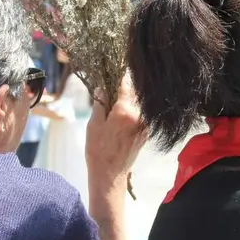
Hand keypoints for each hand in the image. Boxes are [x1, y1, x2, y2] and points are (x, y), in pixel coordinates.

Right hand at [85, 74, 146, 192]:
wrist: (110, 175)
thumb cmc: (98, 150)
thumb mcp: (94, 124)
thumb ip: (100, 102)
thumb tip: (102, 86)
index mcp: (126, 111)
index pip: (126, 84)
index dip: (121, 73)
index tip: (116, 65)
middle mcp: (140, 115)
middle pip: (135, 91)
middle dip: (125, 84)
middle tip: (112, 80)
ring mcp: (145, 124)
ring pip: (139, 102)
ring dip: (129, 96)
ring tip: (115, 95)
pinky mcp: (146, 131)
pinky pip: (141, 112)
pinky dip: (133, 107)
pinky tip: (121, 110)